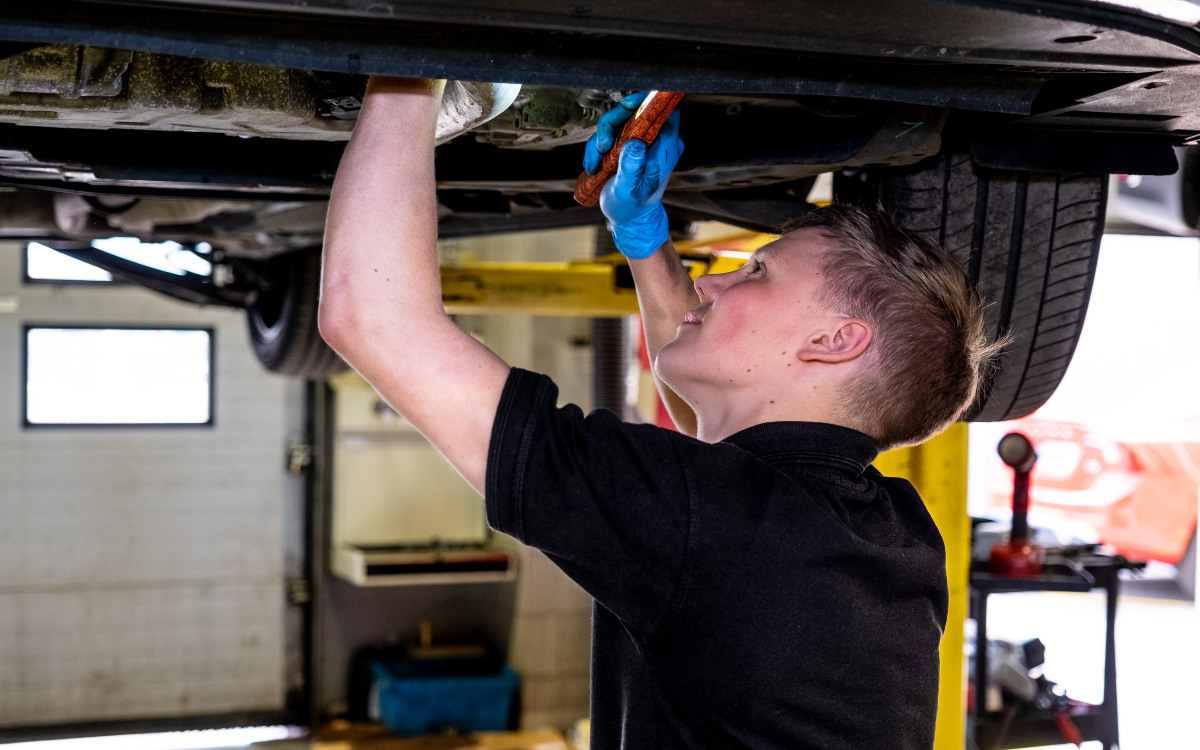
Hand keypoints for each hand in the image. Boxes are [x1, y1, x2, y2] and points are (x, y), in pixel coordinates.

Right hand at [582, 92, 683, 258]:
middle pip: (635, 111)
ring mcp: (640, 142)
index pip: (666, 111)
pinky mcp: (626, 145)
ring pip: (618, 121)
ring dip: (600, 140)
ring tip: (595, 163)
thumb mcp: (629, 190)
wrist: (629, 218)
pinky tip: (594, 166)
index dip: (649, 101)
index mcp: (665, 148)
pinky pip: (608, 134)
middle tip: (600, 146)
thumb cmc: (632, 207)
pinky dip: (597, 148)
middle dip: (612, 124)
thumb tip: (635, 143)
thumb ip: (632, 167)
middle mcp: (655, 141)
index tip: (628, 106)